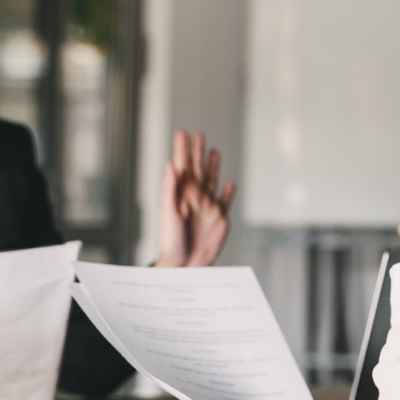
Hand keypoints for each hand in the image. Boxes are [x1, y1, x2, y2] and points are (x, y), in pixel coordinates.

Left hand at [154, 130, 236, 266]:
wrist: (184, 266)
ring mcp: (207, 207)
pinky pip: (226, 201)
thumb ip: (169, 188)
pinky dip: (229, 192)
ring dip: (213, 166)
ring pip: (212, 180)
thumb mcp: (168, 213)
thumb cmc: (171, 242)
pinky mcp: (219, 218)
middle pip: (197, 168)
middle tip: (198, 135)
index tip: (183, 133)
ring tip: (213, 151)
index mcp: (180, 193)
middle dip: (197, 152)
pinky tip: (231, 183)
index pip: (181, 165)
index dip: (182, 149)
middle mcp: (194, 197)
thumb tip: (170, 164)